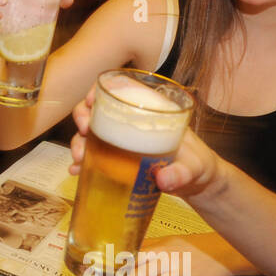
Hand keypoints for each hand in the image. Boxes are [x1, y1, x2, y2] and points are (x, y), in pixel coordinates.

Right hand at [70, 90, 222, 200]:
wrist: (198, 185)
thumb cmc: (199, 166)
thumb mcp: (195, 167)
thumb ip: (181, 172)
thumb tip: (163, 180)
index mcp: (151, 111)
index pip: (122, 89)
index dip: (100, 91)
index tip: (91, 102)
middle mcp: (133, 122)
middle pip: (99, 110)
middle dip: (83, 117)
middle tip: (85, 133)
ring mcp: (124, 142)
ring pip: (93, 133)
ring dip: (80, 143)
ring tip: (78, 160)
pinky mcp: (119, 161)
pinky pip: (95, 157)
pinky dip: (84, 163)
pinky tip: (76, 171)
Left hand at [111, 234, 240, 275]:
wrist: (221, 251)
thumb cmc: (190, 247)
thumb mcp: (167, 243)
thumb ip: (147, 250)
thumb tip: (123, 255)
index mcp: (158, 249)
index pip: (132, 259)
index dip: (115, 269)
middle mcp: (168, 260)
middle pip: (142, 273)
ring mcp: (181, 273)